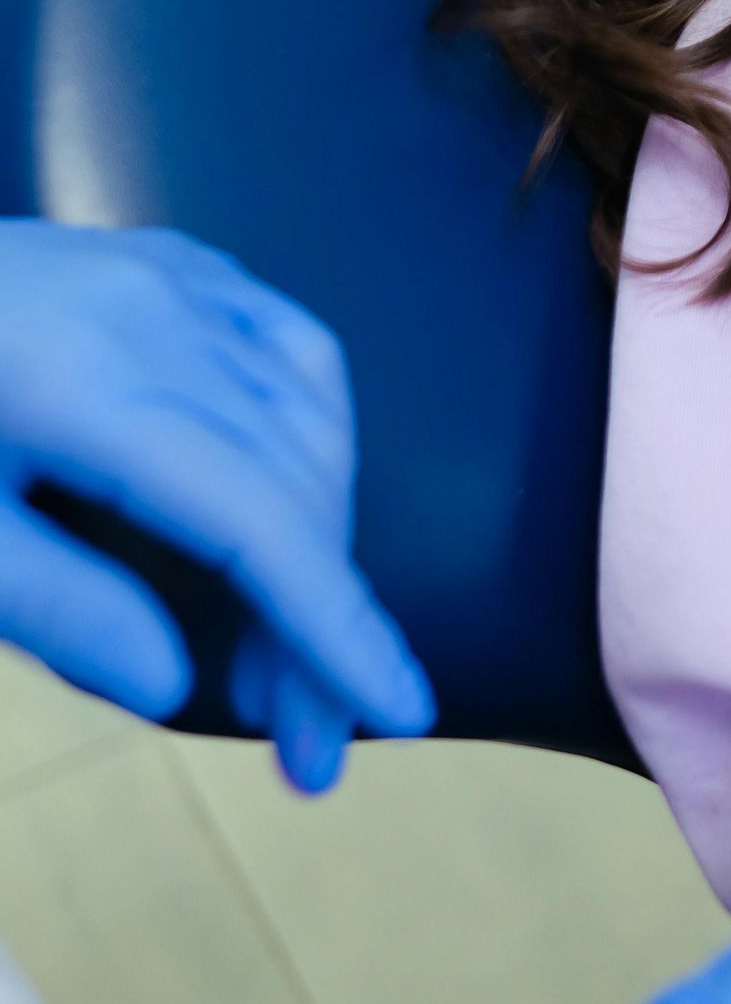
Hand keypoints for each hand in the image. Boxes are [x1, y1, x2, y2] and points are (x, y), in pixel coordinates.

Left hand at [0, 218, 433, 786]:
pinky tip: (295, 491)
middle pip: (294, 482)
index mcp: (95, 387)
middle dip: (318, 618)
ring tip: (287, 646)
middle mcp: (159, 316)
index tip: (399, 717)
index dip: (337, 625)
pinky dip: (313, 429)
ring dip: (320, 534)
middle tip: (305, 742)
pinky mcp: (168, 261)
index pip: (261, 521)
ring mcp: (172, 276)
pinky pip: (285, 341)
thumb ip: (58, 604)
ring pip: (307, 415)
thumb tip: (180, 685)